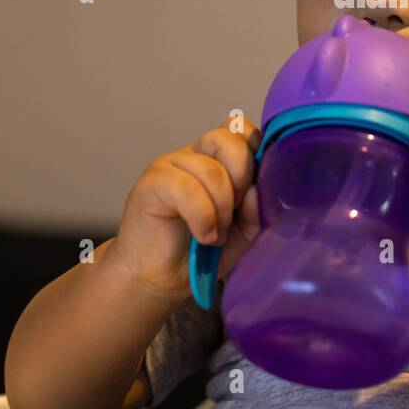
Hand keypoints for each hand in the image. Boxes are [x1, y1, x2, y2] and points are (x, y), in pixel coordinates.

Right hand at [111, 115, 261, 298]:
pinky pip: (187, 190)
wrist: (160, 278)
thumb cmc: (200, 252)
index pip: (241, 129)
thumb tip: (254, 190)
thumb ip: (256, 210)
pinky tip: (204, 236)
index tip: (253, 187)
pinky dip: (203, 218)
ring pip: (212, 170)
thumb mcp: (244, 233)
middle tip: (234, 213)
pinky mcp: (152, 182)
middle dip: (242, 179)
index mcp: (218, 158)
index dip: (255, 151)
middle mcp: (195, 154)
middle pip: (230, 139)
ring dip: (222, 210)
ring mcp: (171, 164)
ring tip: (216, 235)